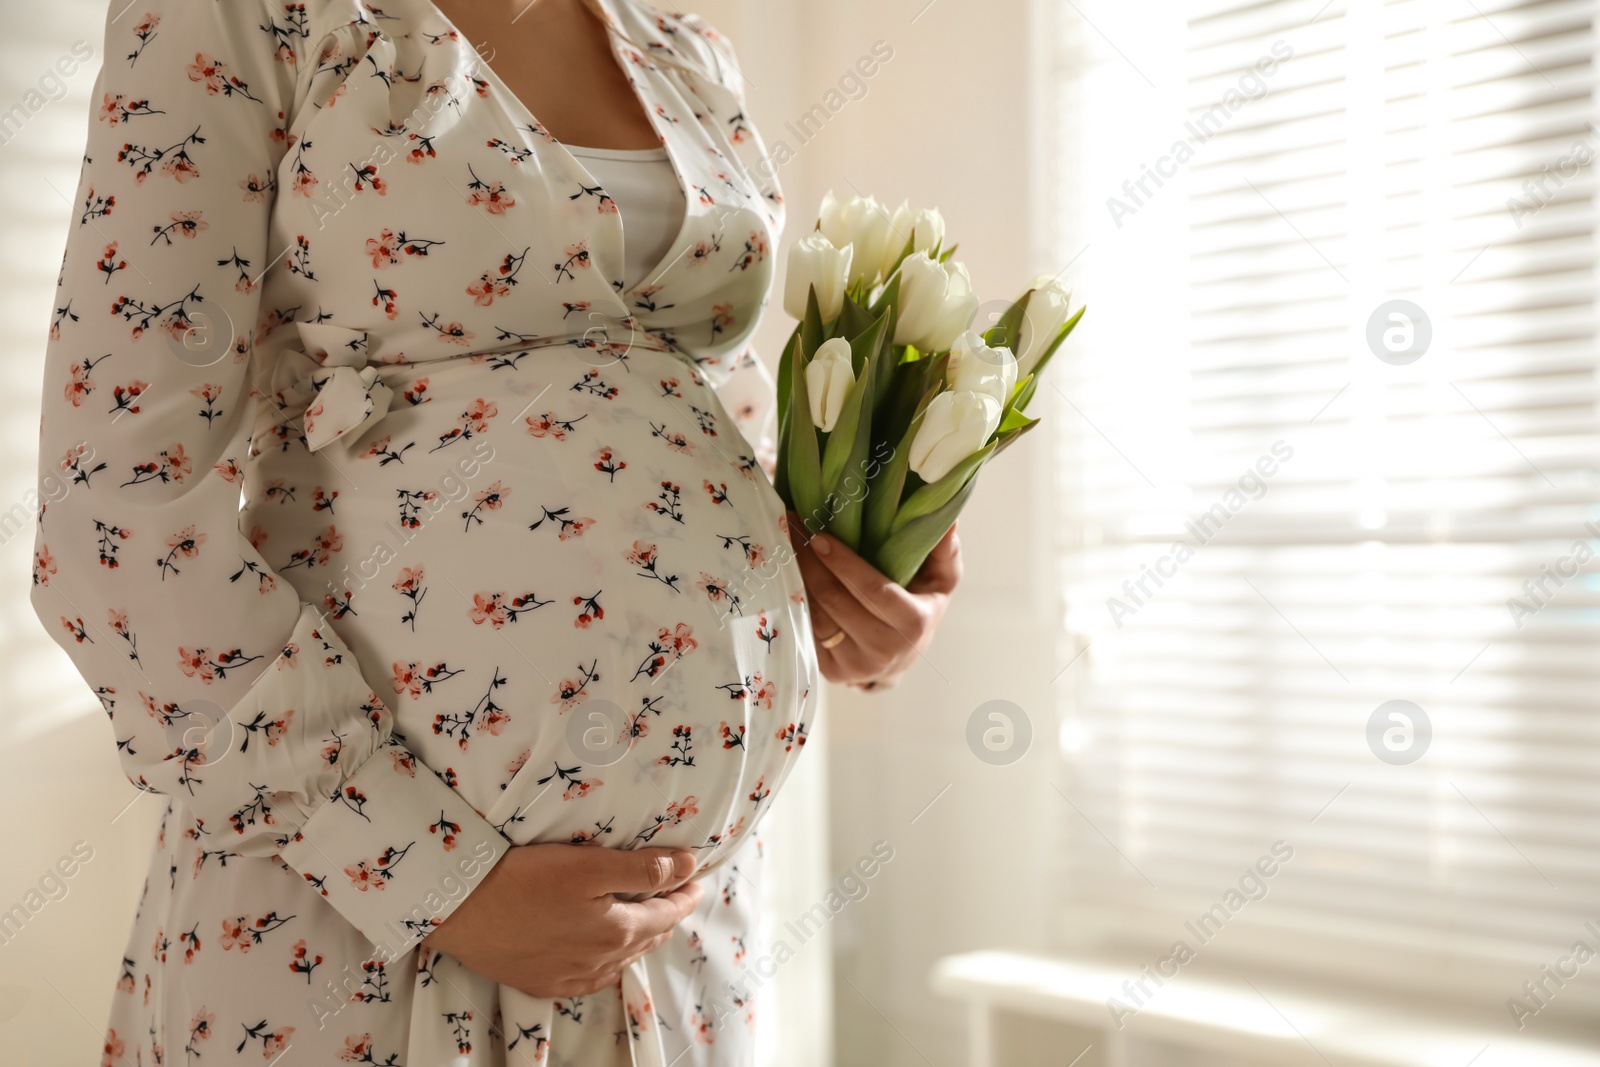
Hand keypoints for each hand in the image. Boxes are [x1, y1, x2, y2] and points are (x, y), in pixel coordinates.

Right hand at [422, 844, 703, 997]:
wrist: (459, 910)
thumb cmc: (522, 879)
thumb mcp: (588, 864)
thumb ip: (642, 868)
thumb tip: (688, 865)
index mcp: (617, 929)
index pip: (666, 912)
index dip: (685, 893)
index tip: (698, 879)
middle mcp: (600, 960)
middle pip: (648, 937)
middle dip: (668, 915)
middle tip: (679, 894)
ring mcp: (570, 976)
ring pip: (622, 959)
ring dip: (642, 938)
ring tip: (651, 921)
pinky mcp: (543, 982)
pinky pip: (591, 979)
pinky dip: (610, 964)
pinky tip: (608, 960)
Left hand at [786, 512, 962, 688]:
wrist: (903, 657)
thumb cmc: (922, 606)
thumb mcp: (942, 580)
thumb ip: (944, 550)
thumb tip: (949, 519)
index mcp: (912, 624)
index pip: (872, 590)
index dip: (844, 564)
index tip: (820, 537)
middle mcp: (883, 650)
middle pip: (835, 601)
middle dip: (810, 562)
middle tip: (793, 528)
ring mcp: (854, 665)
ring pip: (815, 615)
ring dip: (796, 578)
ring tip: (785, 544)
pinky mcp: (831, 671)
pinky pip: (806, 630)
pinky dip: (795, 600)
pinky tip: (786, 574)